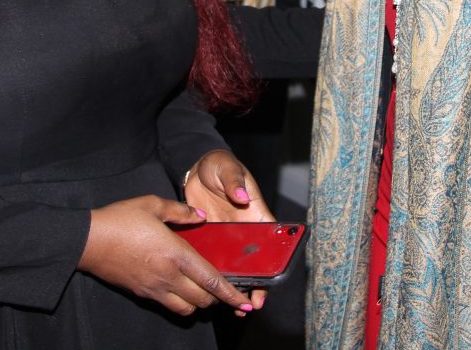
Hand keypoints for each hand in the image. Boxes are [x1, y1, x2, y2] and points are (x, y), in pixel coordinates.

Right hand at [77, 195, 254, 316]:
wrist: (89, 241)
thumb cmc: (120, 220)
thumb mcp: (152, 204)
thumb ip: (180, 211)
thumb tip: (200, 216)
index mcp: (176, 253)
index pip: (211, 280)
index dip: (231, 293)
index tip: (244, 301)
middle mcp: (168, 276)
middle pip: (203, 299)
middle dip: (218, 297)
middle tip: (223, 288)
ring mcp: (155, 288)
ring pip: (188, 308)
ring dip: (199, 302)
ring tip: (202, 289)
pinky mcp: (143, 294)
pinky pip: (170, 306)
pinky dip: (181, 303)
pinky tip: (179, 289)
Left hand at [183, 149, 275, 309]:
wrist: (196, 167)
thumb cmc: (219, 164)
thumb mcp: (227, 167)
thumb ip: (234, 180)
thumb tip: (241, 195)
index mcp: (256, 213)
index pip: (271, 242)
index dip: (274, 263)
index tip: (272, 280)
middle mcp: (244, 230)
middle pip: (254, 261)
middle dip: (255, 283)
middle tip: (250, 303)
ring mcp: (227, 237)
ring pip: (234, 265)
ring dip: (234, 283)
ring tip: (232, 305)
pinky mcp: (210, 239)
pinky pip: (213, 259)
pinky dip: (213, 274)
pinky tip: (209, 288)